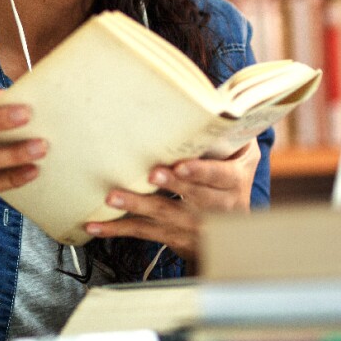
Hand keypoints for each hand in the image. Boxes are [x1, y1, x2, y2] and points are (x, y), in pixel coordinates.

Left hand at [83, 140, 260, 262]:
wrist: (235, 235)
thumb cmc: (231, 181)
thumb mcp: (244, 158)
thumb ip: (233, 133)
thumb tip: (217, 102)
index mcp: (234, 182)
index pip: (219, 176)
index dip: (200, 172)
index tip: (181, 166)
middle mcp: (217, 207)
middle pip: (192, 196)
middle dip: (170, 185)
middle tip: (150, 174)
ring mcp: (194, 226)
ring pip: (164, 215)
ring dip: (137, 206)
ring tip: (113, 197)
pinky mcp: (174, 237)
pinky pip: (144, 232)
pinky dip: (118, 230)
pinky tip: (96, 226)